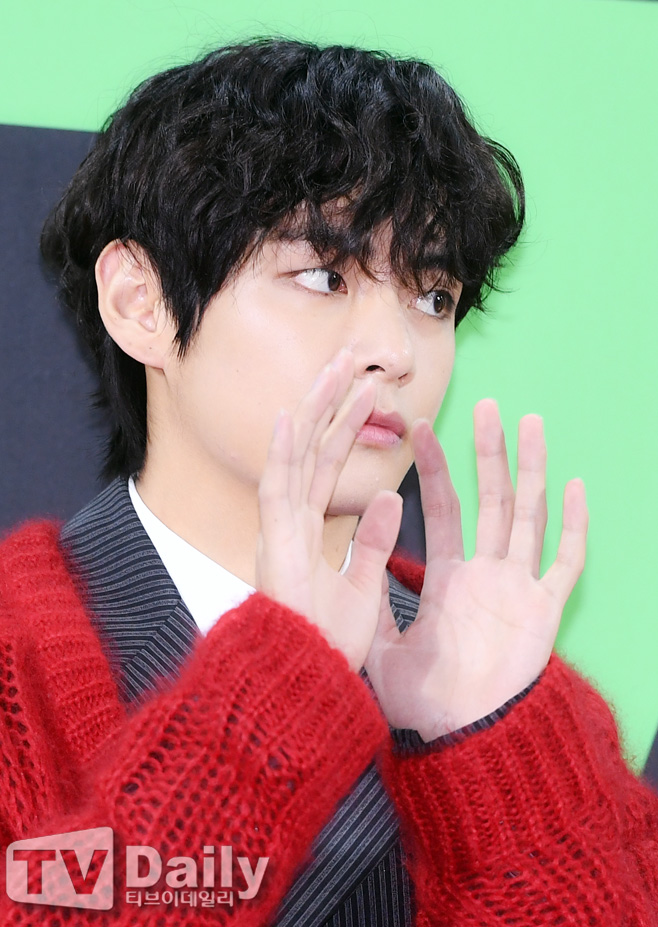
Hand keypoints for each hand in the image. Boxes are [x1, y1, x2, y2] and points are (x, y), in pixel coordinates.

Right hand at [255, 350, 402, 670]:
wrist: (301, 691)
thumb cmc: (325, 647)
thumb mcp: (363, 587)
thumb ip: (371, 542)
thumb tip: (389, 498)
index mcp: (306, 532)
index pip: (326, 466)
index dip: (343, 426)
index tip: (361, 391)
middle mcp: (288, 525)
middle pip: (311, 451)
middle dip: (329, 404)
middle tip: (348, 360)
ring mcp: (278, 533)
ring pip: (296, 459)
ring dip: (314, 413)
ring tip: (335, 368)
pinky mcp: (273, 548)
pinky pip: (279, 493)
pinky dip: (283, 453)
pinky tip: (293, 415)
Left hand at [364, 399, 588, 738]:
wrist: (460, 741)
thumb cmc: (422, 700)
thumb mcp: (382, 642)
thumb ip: (373, 598)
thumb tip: (355, 556)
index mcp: (448, 578)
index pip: (442, 508)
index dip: (436, 469)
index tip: (423, 429)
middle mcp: (485, 574)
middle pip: (490, 499)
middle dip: (487, 453)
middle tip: (486, 407)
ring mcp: (517, 588)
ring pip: (528, 516)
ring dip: (530, 471)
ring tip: (530, 425)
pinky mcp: (543, 611)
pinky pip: (565, 563)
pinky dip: (573, 528)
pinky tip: (575, 488)